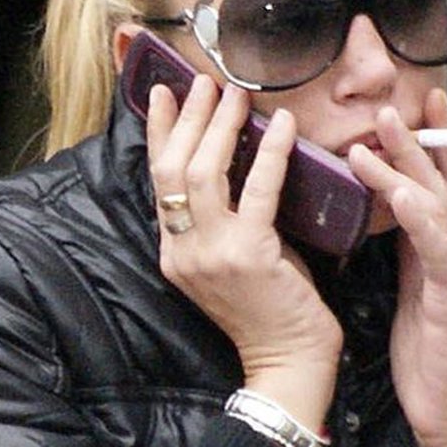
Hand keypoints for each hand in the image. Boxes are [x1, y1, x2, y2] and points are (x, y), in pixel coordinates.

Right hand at [146, 76, 341, 431]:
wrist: (288, 364)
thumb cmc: (270, 314)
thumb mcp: (231, 264)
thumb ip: (223, 224)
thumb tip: (237, 165)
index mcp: (174, 253)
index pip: (158, 180)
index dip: (159, 132)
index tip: (163, 93)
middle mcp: (183, 251)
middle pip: (174, 168)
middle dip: (188, 118)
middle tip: (205, 83)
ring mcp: (212, 254)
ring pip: (205, 173)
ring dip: (221, 126)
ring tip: (236, 94)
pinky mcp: (249, 255)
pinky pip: (259, 190)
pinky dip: (271, 152)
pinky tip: (283, 124)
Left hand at [347, 88, 446, 446]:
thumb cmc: (428, 360)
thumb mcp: (412, 295)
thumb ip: (405, 254)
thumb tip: (381, 216)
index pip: (441, 184)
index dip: (429, 143)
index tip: (410, 102)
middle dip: (428, 133)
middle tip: (402, 92)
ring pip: (442, 200)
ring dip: (414, 158)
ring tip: (384, 123)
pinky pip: (437, 243)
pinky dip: (419, 212)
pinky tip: (398, 189)